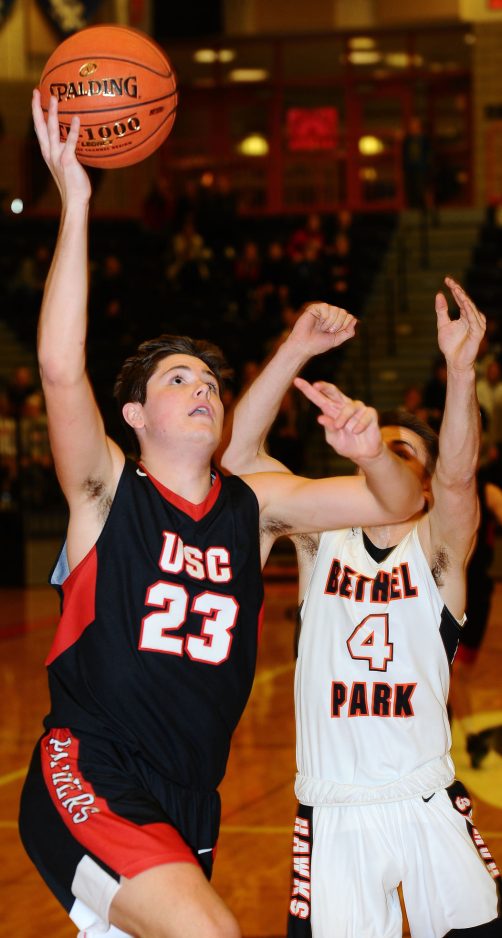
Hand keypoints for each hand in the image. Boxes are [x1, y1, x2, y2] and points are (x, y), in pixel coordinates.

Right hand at [32, 89, 90, 205]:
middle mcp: (49, 152)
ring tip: (54, 99)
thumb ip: (68, 150)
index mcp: (48, 152)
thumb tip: (75, 138)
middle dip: (37, 108)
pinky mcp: (67, 161)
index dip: (36, 112)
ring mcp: (57, 156)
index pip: (39, 128)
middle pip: (40, 126)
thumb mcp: (68, 163)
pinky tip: (76, 119)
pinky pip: (70, 143)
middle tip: (36, 91)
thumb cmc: (74, 183)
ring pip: (52, 131)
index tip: (36, 97)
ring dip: (52, 114)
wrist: (74, 199)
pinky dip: (72, 130)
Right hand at [286, 302, 356, 357]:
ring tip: (322, 328)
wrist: (304, 346)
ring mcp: (322, 311)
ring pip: (335, 309)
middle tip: (328, 331)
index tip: (335, 333)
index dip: (344, 325)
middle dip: (337, 324)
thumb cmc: (318, 344)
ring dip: (330, 322)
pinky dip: (324, 317)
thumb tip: (355, 319)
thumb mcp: (337, 340)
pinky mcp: (314, 308)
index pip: (349, 317)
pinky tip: (318, 322)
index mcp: (337, 321)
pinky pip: (325, 307)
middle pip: (343, 312)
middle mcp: (330, 314)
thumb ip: (348, 332)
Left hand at [294, 377, 382, 463]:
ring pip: (349, 406)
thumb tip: (321, 418)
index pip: (319, 398)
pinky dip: (359, 424)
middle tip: (316, 386)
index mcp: (331, 411)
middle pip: (334, 392)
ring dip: (343, 417)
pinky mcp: (370, 414)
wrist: (363, 454)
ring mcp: (358, 409)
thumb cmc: (346, 444)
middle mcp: (344, 406)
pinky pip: (364, 415)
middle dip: (325, 387)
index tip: (297, 381)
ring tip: (340, 427)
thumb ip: (329, 428)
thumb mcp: (334, 439)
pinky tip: (356, 431)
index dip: (309, 390)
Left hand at [436, 277, 485, 372]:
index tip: (446, 280)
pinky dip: (470, 311)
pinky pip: (474, 320)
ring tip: (457, 289)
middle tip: (450, 281)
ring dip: (464, 299)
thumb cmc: (450, 345)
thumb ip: (441, 310)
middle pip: (466, 301)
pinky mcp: (478, 333)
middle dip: (458, 291)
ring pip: (471, 308)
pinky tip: (464, 303)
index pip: (461, 299)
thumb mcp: (442, 325)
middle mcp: (473, 318)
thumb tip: (439, 294)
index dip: (454, 289)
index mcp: (466, 315)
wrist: (454, 362)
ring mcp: (477, 325)